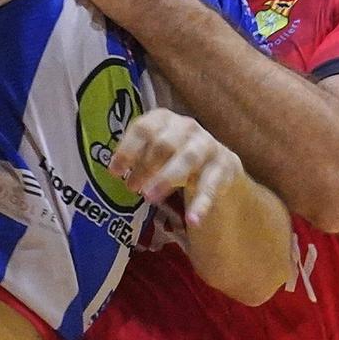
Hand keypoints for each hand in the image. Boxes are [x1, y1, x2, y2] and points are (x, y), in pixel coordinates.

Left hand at [110, 109, 242, 226]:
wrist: (216, 162)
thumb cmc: (173, 156)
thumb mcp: (153, 152)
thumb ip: (136, 157)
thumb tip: (114, 171)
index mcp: (164, 119)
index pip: (144, 128)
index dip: (127, 149)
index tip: (114, 172)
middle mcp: (187, 127)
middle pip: (165, 143)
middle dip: (146, 166)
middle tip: (132, 188)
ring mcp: (207, 145)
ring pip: (188, 159)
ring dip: (167, 178)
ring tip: (149, 198)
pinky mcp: (224, 166)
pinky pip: (211, 184)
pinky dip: (202, 203)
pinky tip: (193, 220)